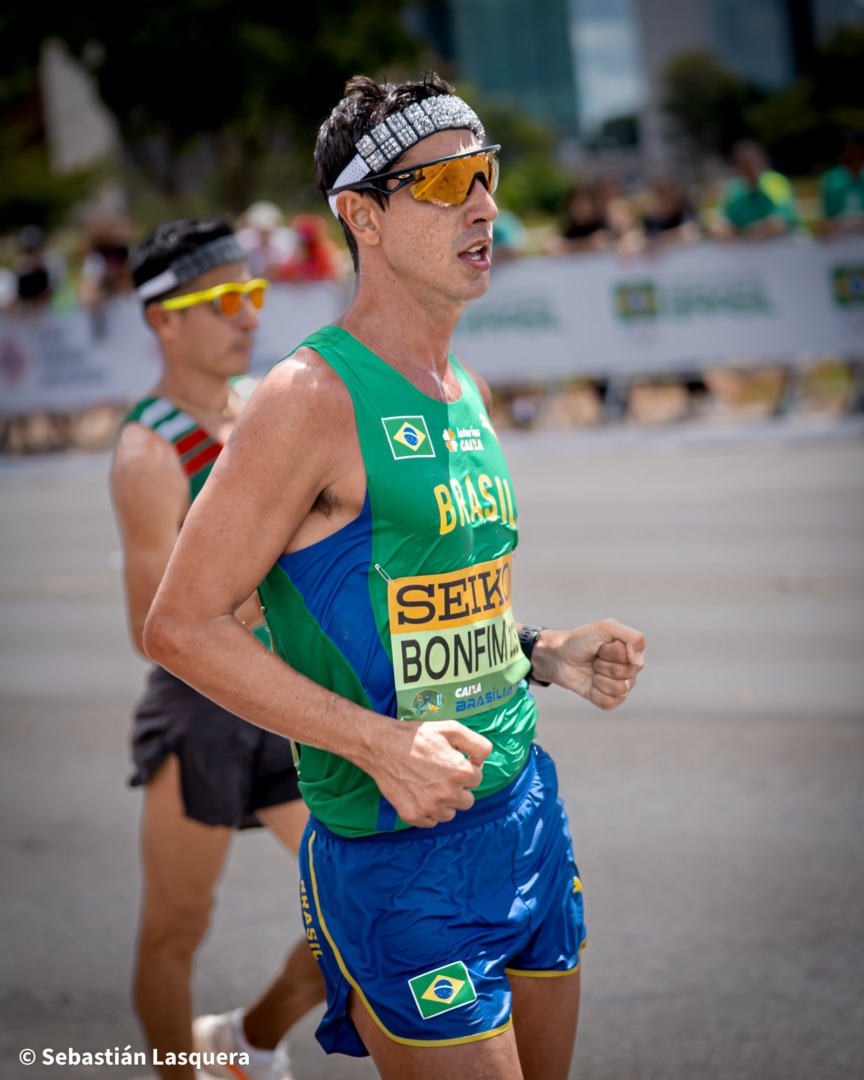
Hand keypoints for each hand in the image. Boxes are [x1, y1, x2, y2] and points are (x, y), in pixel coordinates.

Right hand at [369, 720, 492, 828]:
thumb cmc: (418, 736)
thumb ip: (478, 745)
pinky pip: (431, 822)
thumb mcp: (452, 729)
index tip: (451, 762)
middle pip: (467, 801)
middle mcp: (448, 793)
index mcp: (461, 772)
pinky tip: (420, 795)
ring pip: (450, 814)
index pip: (477, 779)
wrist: (383, 746)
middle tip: (441, 775)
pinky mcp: (413, 815)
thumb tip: (482, 763)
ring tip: (430, 784)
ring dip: (444, 802)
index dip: (465, 769)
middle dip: (458, 789)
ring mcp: (430, 807)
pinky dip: (428, 812)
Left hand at [534, 618, 644, 709]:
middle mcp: (629, 671)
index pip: (632, 660)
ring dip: (600, 679)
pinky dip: (595, 693)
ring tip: (592, 670)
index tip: (601, 646)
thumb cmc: (581, 640)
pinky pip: (609, 703)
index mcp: (632, 654)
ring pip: (619, 690)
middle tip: (594, 659)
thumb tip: (639, 663)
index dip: (612, 653)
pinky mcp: (608, 701)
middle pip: (626, 675)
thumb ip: (632, 638)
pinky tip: (590, 684)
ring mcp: (619, 687)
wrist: (559, 656)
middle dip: (604, 665)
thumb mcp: (605, 628)